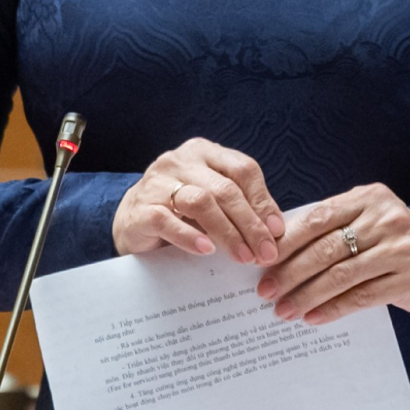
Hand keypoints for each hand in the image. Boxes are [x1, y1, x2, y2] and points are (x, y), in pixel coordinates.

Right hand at [112, 138, 284, 264]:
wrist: (132, 222)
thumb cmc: (181, 212)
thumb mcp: (213, 201)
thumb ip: (239, 206)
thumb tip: (275, 231)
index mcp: (204, 152)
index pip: (242, 169)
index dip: (263, 200)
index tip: (277, 231)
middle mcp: (180, 161)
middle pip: (224, 189)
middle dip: (250, 224)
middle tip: (265, 253)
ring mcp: (157, 182)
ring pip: (200, 201)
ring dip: (227, 232)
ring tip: (243, 257)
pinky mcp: (140, 208)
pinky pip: (167, 220)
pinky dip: (190, 236)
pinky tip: (206, 250)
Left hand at [256, 183, 409, 325]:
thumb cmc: (390, 239)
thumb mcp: (366, 219)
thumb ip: (331, 227)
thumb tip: (277, 249)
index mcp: (368, 198)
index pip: (318, 218)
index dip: (288, 241)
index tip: (262, 259)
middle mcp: (385, 219)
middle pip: (327, 248)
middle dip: (291, 272)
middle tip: (266, 290)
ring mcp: (400, 249)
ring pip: (341, 275)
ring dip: (307, 295)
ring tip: (284, 310)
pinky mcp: (408, 280)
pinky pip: (362, 297)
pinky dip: (333, 309)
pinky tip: (313, 317)